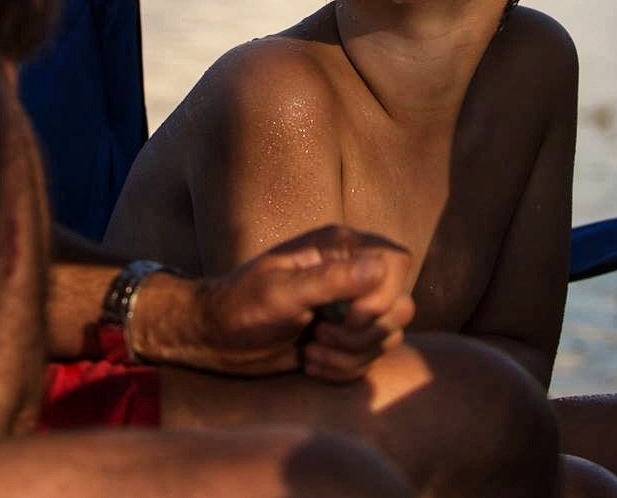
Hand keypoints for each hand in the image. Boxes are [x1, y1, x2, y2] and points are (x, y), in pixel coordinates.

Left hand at [134, 225, 413, 378]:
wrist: (216, 338)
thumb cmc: (241, 306)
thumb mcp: (280, 292)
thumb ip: (331, 279)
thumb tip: (382, 267)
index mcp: (339, 248)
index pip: (397, 262)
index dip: (384, 294)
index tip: (350, 315)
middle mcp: (352, 274)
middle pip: (401, 305)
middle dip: (365, 333)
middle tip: (321, 334)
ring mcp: (351, 307)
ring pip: (389, 336)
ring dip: (351, 354)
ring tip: (311, 350)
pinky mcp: (345, 338)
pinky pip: (370, 358)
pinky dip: (344, 368)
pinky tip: (310, 362)